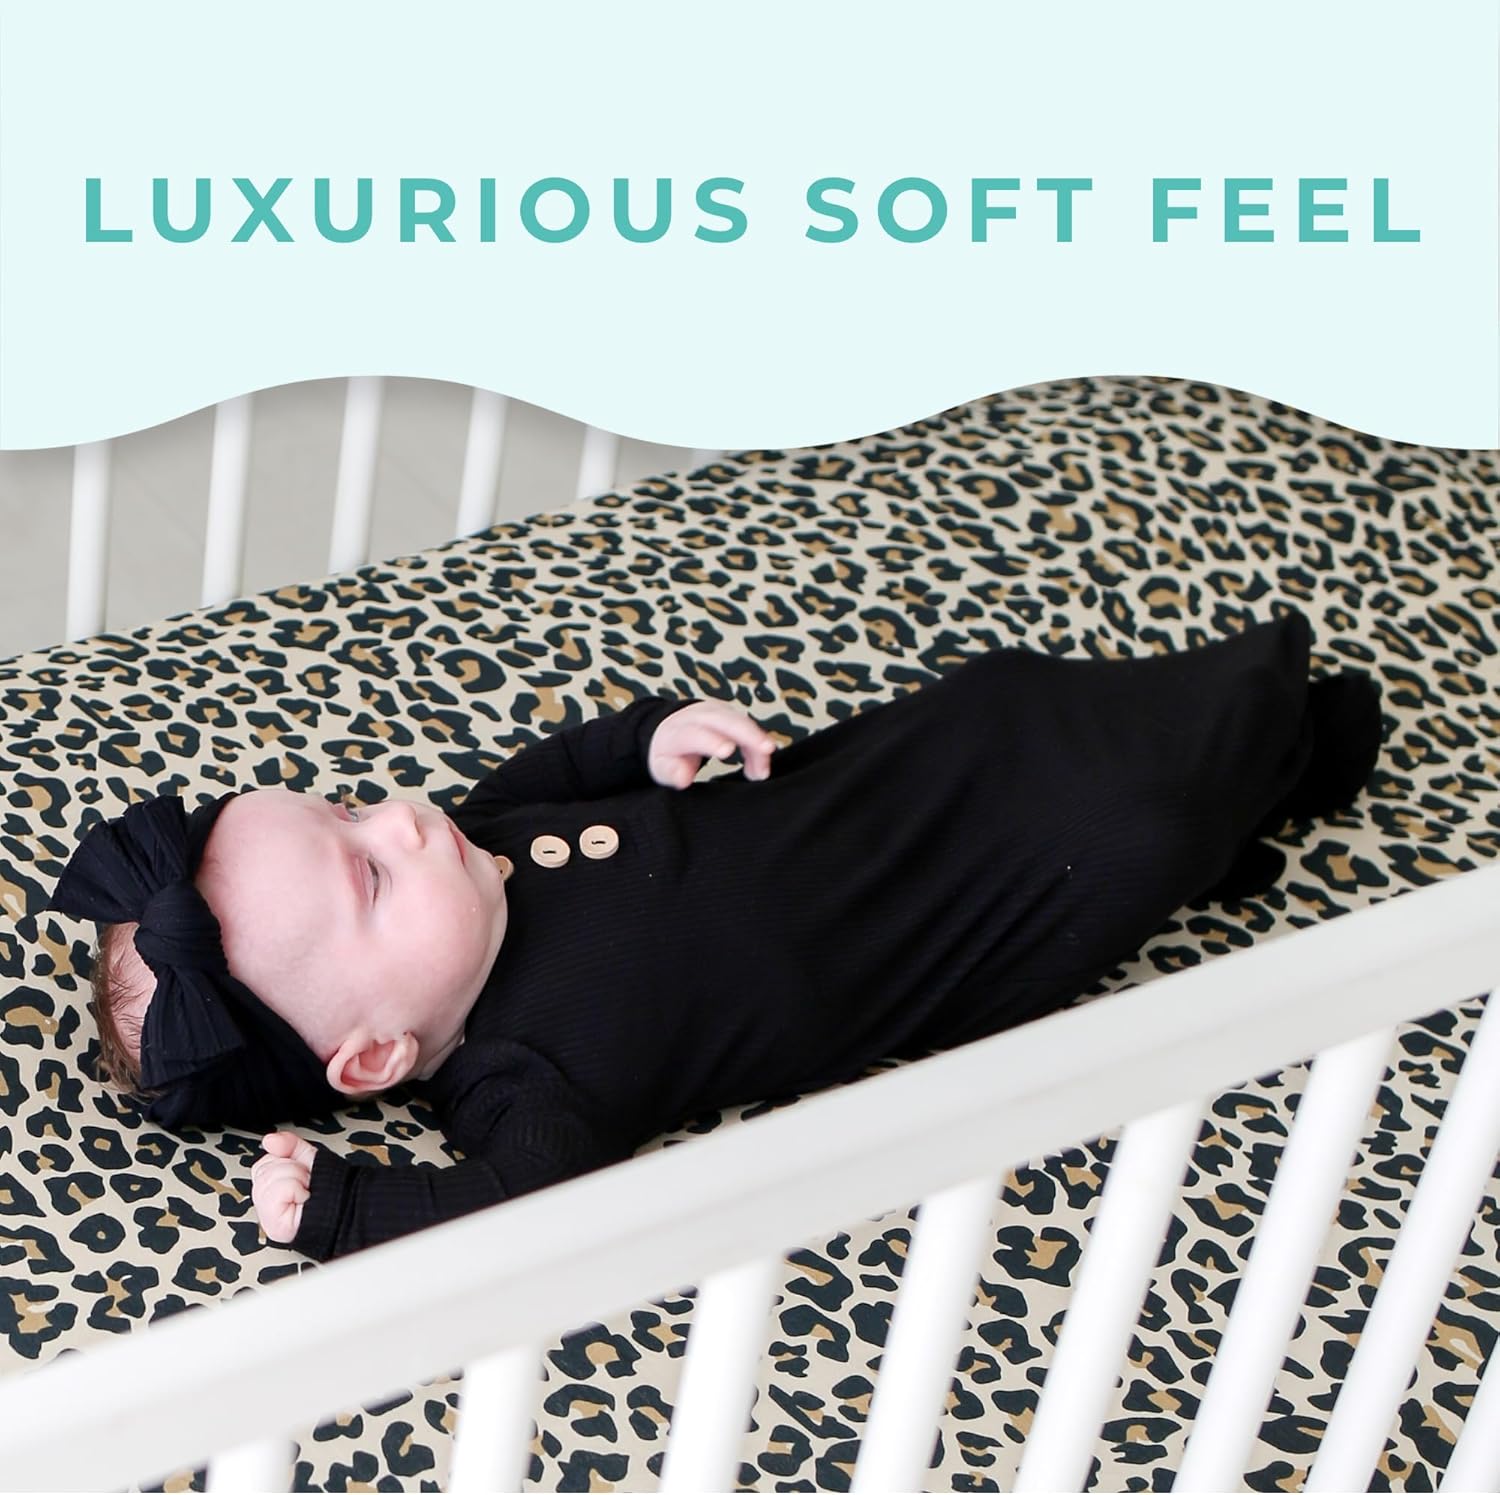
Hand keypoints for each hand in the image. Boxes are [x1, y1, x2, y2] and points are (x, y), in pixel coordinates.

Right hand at [252, 1130, 317, 1243]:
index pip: (263, 1163)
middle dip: (293, 1169)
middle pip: (264, 1169)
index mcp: (269, 1188)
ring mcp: (268, 1217)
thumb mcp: (307, 1158)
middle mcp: (266, 1204)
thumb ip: (288, 1144)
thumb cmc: (327, 1188)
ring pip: (270, 1177)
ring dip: (296, 1179)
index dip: (286, 1161)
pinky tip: (303, 1198)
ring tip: (305, 1191)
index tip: (301, 1170)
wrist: (346, 1207)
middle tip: (306, 1182)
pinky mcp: (275, 1226)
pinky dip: (295, 1188)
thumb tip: (269, 1139)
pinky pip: (277, 1190)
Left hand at [648, 700, 776, 788]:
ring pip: (742, 723)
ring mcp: (716, 713)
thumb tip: (682, 777)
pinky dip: (758, 746)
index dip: (711, 741)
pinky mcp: (730, 715)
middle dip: (748, 733)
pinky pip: (749, 728)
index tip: (727, 751)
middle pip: (725, 721)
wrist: (669, 731)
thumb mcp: (660, 767)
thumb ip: (670, 772)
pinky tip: (761, 767)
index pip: (695, 733)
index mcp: (677, 731)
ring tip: (762, 772)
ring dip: (757, 744)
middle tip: (766, 749)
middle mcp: (699, 716)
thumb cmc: (668, 754)